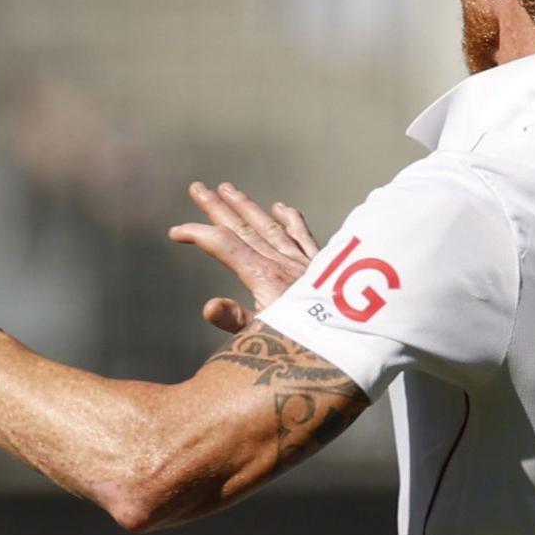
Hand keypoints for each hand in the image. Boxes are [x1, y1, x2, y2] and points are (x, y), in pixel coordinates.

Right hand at [169, 182, 318, 333]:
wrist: (359, 342)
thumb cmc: (310, 347)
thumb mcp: (267, 337)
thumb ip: (236, 321)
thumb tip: (207, 305)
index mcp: (265, 278)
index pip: (225, 246)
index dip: (197, 235)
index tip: (175, 232)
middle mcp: (283, 264)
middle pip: (245, 228)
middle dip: (218, 208)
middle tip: (198, 188)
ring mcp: (303, 263)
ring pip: (270, 227)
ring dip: (247, 207)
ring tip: (228, 189)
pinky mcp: (322, 267)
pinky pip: (304, 237)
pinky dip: (291, 221)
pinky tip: (281, 208)